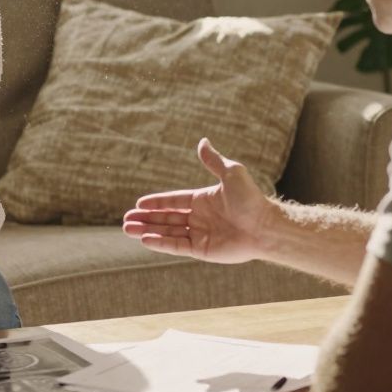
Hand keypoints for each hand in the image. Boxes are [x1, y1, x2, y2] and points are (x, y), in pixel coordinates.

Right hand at [121, 138, 276, 263]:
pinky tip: (145, 239)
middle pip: (166, 218)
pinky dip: (161, 243)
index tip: (138, 204)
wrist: (265, 226)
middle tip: (126, 220)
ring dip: (148, 230)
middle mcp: (200, 218)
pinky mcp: (202, 251)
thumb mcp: (231, 173)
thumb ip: (213, 161)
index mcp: (203, 200)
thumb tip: (203, 141)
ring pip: (168, 232)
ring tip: (128, 229)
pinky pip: (177, 246)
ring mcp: (200, 235)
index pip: (173, 201)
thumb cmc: (251, 199)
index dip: (156, 202)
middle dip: (146, 219)